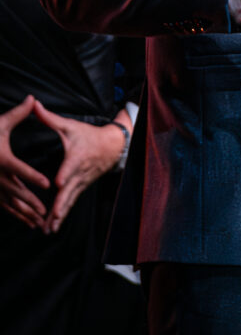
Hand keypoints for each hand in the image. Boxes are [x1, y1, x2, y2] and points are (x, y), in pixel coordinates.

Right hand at [0, 95, 50, 228]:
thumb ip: (18, 114)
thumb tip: (32, 98)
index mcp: (2, 159)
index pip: (20, 169)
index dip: (33, 177)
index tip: (47, 184)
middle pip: (16, 192)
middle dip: (32, 202)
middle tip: (47, 211)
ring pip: (11, 203)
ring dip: (25, 213)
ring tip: (40, 222)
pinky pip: (4, 206)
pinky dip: (16, 214)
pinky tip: (27, 221)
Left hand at [32, 101, 126, 233]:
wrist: (112, 145)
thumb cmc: (88, 134)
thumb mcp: (70, 125)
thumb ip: (50, 118)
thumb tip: (33, 105)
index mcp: (76, 156)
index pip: (70, 166)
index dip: (64, 173)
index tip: (58, 182)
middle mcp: (79, 172)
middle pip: (69, 191)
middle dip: (59, 205)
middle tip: (50, 218)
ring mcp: (81, 182)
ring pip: (69, 201)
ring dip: (59, 215)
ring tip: (49, 229)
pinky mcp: (81, 188)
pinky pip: (71, 203)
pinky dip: (63, 215)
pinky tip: (53, 227)